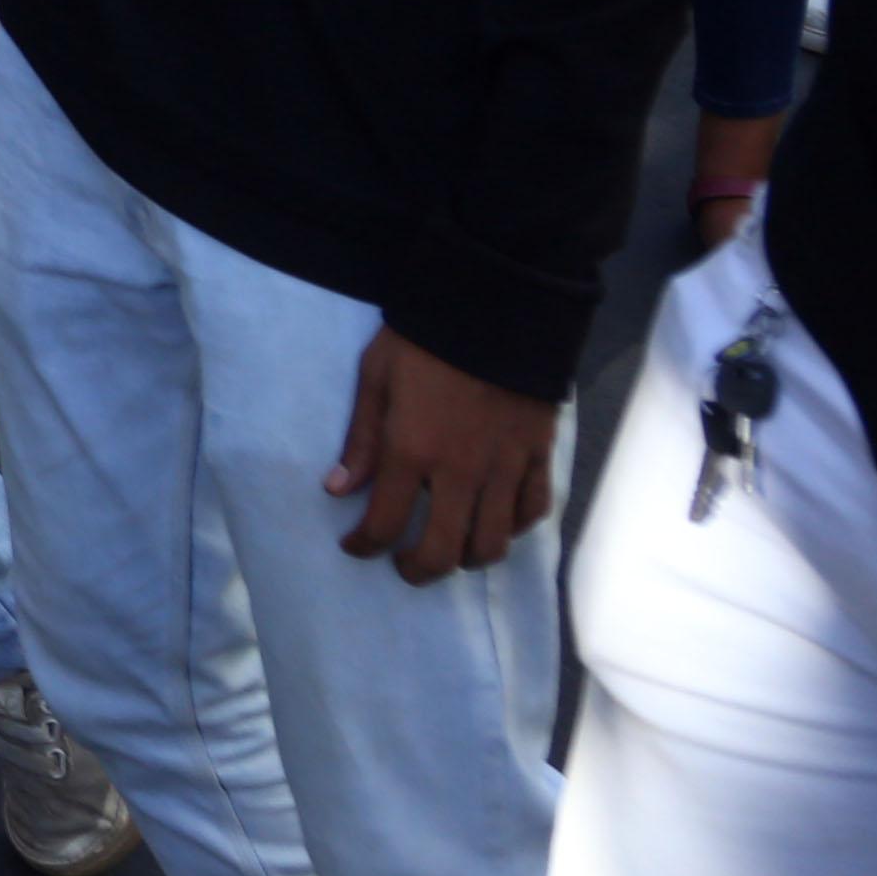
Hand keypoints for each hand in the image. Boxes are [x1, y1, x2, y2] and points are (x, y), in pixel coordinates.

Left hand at [326, 326, 559, 582]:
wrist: (494, 304)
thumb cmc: (424, 338)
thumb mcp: (376, 377)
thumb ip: (361, 439)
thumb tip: (339, 490)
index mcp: (411, 452)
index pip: (385, 525)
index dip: (366, 545)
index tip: (356, 546)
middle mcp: (459, 472)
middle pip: (443, 553)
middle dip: (419, 571)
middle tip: (406, 567)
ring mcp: (504, 467)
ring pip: (493, 544)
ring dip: (468, 559)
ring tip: (452, 551)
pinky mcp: (538, 455)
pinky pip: (533, 510)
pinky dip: (515, 527)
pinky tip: (497, 522)